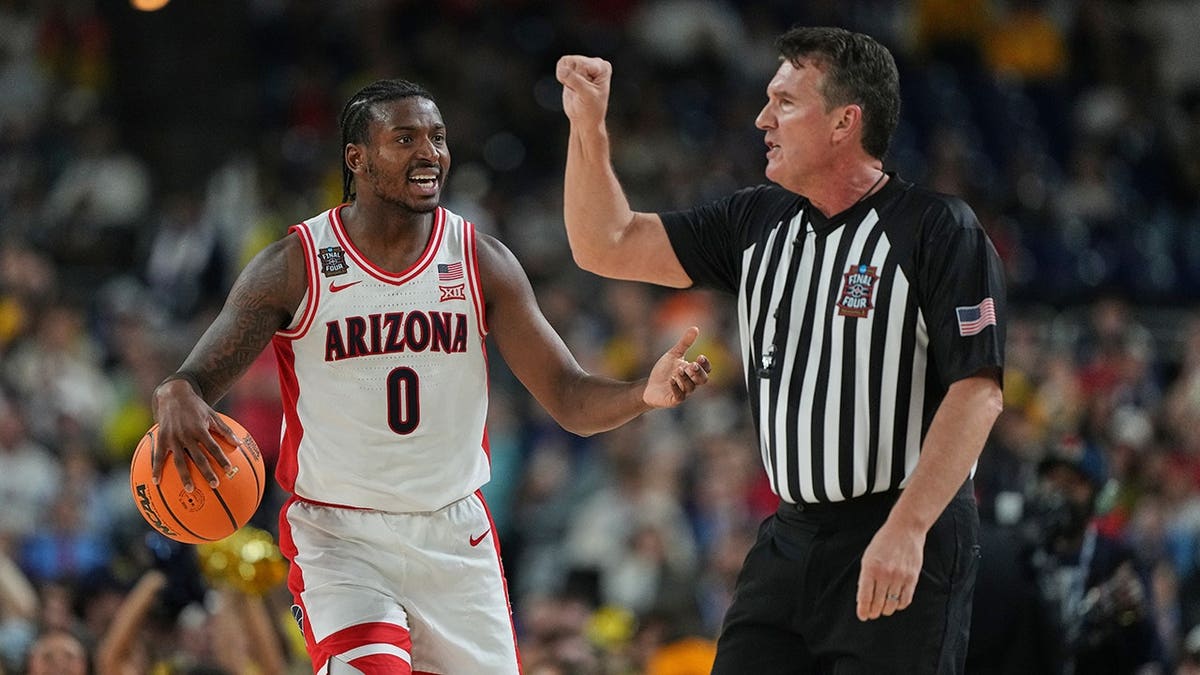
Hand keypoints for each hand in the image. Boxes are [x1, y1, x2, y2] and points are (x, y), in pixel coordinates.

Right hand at [151, 377, 238, 491]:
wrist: (173, 394)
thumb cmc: (196, 407)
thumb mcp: (213, 415)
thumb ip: (225, 430)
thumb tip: (239, 444)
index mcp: (200, 429)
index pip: (213, 446)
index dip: (221, 458)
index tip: (229, 469)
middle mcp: (186, 435)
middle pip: (198, 457)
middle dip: (207, 472)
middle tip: (215, 485)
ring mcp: (172, 438)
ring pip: (179, 460)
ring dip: (185, 476)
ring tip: (190, 489)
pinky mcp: (161, 438)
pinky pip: (158, 456)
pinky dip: (156, 468)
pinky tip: (157, 481)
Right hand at [556, 55, 611, 127]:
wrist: (584, 120)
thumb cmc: (590, 110)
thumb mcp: (586, 95)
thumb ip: (575, 81)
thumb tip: (562, 70)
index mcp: (603, 67)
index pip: (582, 65)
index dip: (579, 78)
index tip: (585, 90)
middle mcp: (595, 63)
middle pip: (573, 61)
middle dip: (572, 78)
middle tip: (580, 90)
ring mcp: (584, 64)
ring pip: (565, 62)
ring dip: (566, 78)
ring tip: (576, 88)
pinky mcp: (574, 68)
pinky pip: (561, 64)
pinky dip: (561, 76)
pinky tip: (571, 86)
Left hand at [643, 326, 711, 407]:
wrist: (649, 386)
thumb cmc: (663, 371)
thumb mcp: (674, 354)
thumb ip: (685, 343)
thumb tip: (695, 328)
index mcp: (692, 372)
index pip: (706, 370)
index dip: (705, 364)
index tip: (700, 357)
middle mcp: (690, 383)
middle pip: (703, 380)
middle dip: (699, 372)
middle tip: (692, 364)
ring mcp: (683, 392)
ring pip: (691, 387)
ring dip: (686, 378)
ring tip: (678, 370)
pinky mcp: (674, 400)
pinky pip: (679, 397)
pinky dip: (676, 388)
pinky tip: (671, 380)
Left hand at [855, 519, 924, 620]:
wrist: (905, 530)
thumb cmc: (883, 543)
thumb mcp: (868, 557)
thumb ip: (865, 577)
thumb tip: (863, 598)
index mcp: (870, 568)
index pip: (864, 596)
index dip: (863, 610)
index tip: (862, 616)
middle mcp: (884, 574)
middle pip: (878, 603)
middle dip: (873, 612)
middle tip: (872, 614)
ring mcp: (899, 577)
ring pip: (891, 604)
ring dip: (886, 610)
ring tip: (883, 609)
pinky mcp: (912, 578)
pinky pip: (905, 600)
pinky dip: (899, 605)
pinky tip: (895, 603)